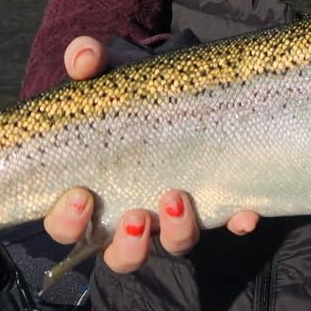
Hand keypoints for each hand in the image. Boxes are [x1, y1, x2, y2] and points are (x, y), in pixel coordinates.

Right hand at [41, 36, 260, 271]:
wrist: (180, 82)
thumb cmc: (132, 90)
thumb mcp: (111, 73)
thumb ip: (89, 61)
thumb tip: (83, 56)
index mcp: (92, 190)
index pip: (66, 225)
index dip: (68, 221)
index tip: (82, 195)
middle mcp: (132, 211)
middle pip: (119, 254)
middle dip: (126, 245)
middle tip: (135, 216)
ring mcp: (175, 212)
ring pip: (172, 245)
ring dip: (175, 232)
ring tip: (178, 198)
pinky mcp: (215, 200)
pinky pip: (228, 221)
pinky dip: (236, 220)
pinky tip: (243, 213)